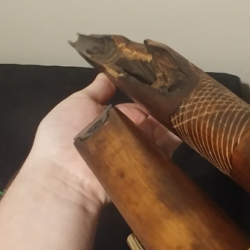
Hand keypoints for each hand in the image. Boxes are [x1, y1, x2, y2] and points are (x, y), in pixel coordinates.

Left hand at [26, 73, 181, 206]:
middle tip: (182, 88)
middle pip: (155, 117)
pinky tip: (185, 121)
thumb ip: (97, 90)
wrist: (64, 177)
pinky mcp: (148, 168)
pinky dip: (176, 138)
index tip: (167, 77)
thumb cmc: (63, 136)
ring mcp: (140, 151)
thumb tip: (110, 72)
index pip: (140, 104)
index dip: (152, 92)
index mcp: (114, 119)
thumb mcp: (77, 103)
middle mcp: (130, 134)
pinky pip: (166, 152)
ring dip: (174, 118)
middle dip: (166, 103)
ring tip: (185, 101)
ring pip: (164, 131)